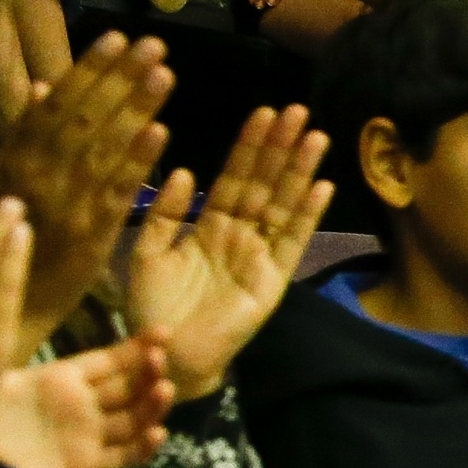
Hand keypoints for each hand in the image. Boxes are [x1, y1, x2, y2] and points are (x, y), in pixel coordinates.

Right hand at [0, 33, 175, 341]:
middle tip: (153, 43)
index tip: (117, 37)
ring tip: (164, 72)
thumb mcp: (4, 183)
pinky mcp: (88, 238)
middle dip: (118, 77)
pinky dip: (136, 161)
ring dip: (133, 107)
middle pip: (82, 116)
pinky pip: (114, 194)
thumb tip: (42, 85)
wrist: (1, 310)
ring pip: (101, 147)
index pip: (56, 104)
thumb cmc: (9, 243)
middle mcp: (36, 175)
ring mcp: (63, 205)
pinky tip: (161, 131)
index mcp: (14, 158)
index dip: (88, 69)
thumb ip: (24, 135)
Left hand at [0, 336, 174, 467]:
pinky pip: (123, 458)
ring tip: (164, 390)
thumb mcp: (1, 374)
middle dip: (148, 373)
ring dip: (152, 406)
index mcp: (63, 378)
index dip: (136, 347)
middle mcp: (82, 405)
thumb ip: (30, 350)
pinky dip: (143, 449)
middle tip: (159, 361)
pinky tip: (157, 434)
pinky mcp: (87, 467)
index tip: (164, 333)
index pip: (110, 360)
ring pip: (133, 420)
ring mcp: (87, 436)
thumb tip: (42, 311)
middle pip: (127, 388)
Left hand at [124, 103, 334, 398]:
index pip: (233, 177)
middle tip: (298, 111)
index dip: (248, 147)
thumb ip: (165, 214)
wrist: (164, 356)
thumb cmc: (151, 308)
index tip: (264, 113)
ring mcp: (258, 257)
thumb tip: (187, 171)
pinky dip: (306, 215)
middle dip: (281, 148)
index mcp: (208, 226)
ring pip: (282, 205)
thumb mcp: (146, 252)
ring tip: (316, 137)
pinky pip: (291, 242)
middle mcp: (239, 236)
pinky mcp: (272, 281)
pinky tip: (321, 187)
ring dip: (300, 171)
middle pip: (264, 184)